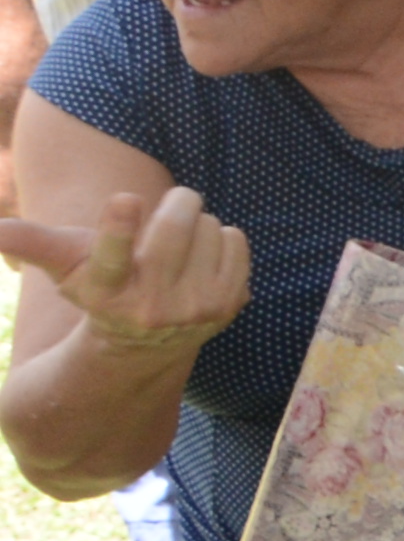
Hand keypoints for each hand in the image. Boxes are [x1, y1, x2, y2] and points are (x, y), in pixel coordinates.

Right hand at [0, 188, 249, 356]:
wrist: (151, 340)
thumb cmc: (103, 286)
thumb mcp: (65, 266)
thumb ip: (29, 243)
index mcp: (105, 289)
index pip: (112, 257)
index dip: (119, 228)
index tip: (125, 200)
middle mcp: (150, 305)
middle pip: (176, 222)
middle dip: (174, 203)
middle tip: (165, 214)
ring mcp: (194, 309)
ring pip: (209, 225)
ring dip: (196, 225)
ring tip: (178, 251)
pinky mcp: (230, 304)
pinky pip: (236, 238)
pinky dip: (221, 239)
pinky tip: (202, 262)